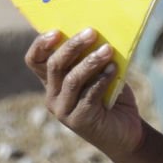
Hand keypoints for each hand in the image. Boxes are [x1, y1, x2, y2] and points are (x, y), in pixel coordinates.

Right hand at [26, 26, 146, 162]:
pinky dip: (102, 79)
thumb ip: (93, 57)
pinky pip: (89, 95)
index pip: (35, 61)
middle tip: (91, 32)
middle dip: (72, 46)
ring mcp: (64, 110)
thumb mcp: (101, 73)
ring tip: (108, 49)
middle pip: (54, 66)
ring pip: (71, 80)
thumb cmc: (113, 97)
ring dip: (90, 62)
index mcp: (54, 81)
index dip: (41, 44)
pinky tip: (114, 68)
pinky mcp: (79, 121)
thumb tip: (98, 31)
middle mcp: (53, 96)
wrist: (127, 131)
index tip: (56, 31)